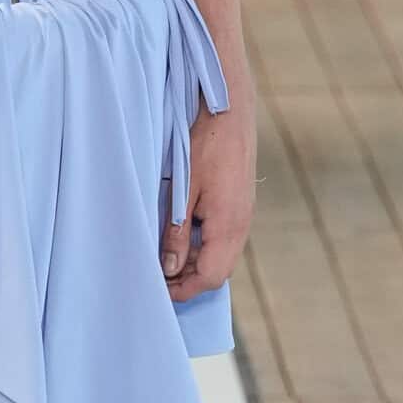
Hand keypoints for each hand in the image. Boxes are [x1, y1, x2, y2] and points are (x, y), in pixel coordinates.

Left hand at [160, 94, 256, 304]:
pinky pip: (223, 239)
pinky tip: (182, 235)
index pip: (210, 277)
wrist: (230, 113)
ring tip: (166, 256)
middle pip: (218, 272)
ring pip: (221, 256)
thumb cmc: (205, 146)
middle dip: (189, 280)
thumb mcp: (182, 191)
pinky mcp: (240, 205)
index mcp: (229, 226)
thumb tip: (169, 268)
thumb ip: (175, 233)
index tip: (160, 289)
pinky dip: (203, 246)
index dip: (184, 289)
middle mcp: (241, 225)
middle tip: (159, 275)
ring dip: (195, 262)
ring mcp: (243, 215)